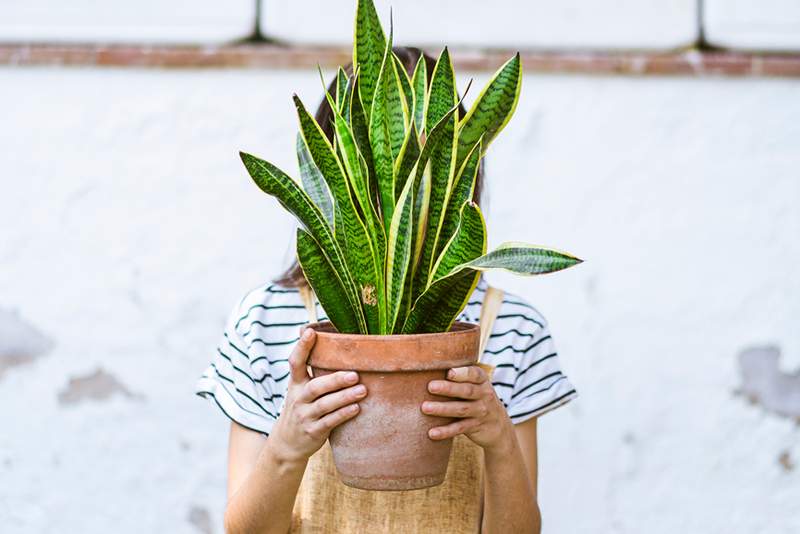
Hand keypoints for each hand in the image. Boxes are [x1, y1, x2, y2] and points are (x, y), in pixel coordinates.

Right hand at [268, 328, 366, 462]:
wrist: (287, 444)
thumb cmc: (303, 409)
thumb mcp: (302, 391)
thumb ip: (318, 375)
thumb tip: (346, 352)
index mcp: (296, 384)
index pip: (295, 362)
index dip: (302, 347)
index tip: (310, 332)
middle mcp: (298, 398)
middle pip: (316, 386)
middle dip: (335, 380)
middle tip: (355, 374)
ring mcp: (304, 415)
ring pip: (325, 405)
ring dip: (344, 397)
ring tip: (362, 390)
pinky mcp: (312, 431)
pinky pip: (329, 422)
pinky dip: (343, 415)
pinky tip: (356, 408)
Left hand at [422, 365, 513, 451]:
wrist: (499, 425)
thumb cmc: (478, 398)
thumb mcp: (476, 385)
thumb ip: (459, 377)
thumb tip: (427, 368)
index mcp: (482, 380)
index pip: (474, 374)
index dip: (462, 373)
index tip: (448, 372)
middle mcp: (484, 395)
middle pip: (466, 391)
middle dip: (448, 388)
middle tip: (430, 387)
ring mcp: (481, 411)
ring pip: (461, 409)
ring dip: (443, 408)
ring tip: (425, 407)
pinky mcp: (475, 427)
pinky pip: (460, 428)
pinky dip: (446, 431)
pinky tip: (432, 433)